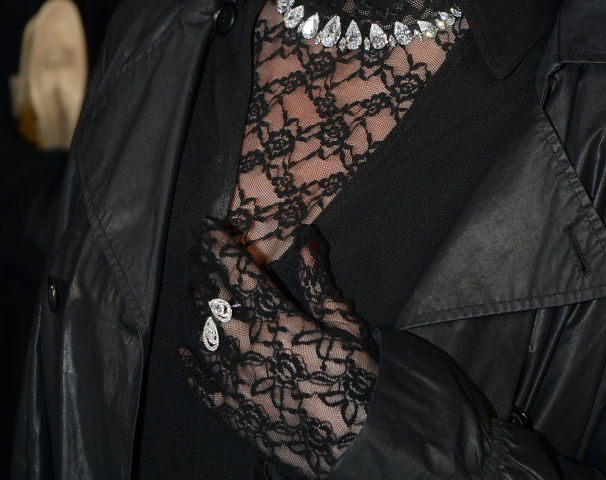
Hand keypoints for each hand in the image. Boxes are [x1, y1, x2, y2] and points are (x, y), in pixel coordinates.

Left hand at [180, 222, 377, 477]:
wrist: (354, 443)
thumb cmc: (357, 380)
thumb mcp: (345, 325)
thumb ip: (320, 283)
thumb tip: (308, 240)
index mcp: (277, 321)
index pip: (238, 275)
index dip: (218, 248)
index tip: (204, 228)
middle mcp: (247, 348)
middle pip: (214, 301)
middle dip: (202, 271)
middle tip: (192, 250)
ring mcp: (235, 382)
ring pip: (204, 336)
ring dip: (195, 309)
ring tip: (189, 288)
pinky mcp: (232, 412)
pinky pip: (201, 386)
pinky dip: (189, 367)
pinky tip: (181, 351)